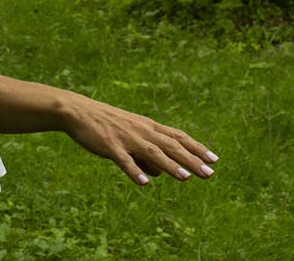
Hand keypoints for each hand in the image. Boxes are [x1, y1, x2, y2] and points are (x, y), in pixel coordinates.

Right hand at [62, 94, 217, 184]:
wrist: (79, 112)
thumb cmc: (107, 126)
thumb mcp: (130, 138)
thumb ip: (145, 156)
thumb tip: (158, 174)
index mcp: (148, 127)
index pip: (178, 137)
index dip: (196, 148)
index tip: (214, 159)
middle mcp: (142, 131)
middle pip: (171, 146)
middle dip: (191, 159)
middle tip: (210, 173)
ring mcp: (126, 138)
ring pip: (152, 152)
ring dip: (170, 165)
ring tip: (186, 177)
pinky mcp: (110, 146)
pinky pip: (124, 160)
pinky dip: (134, 170)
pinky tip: (143, 182)